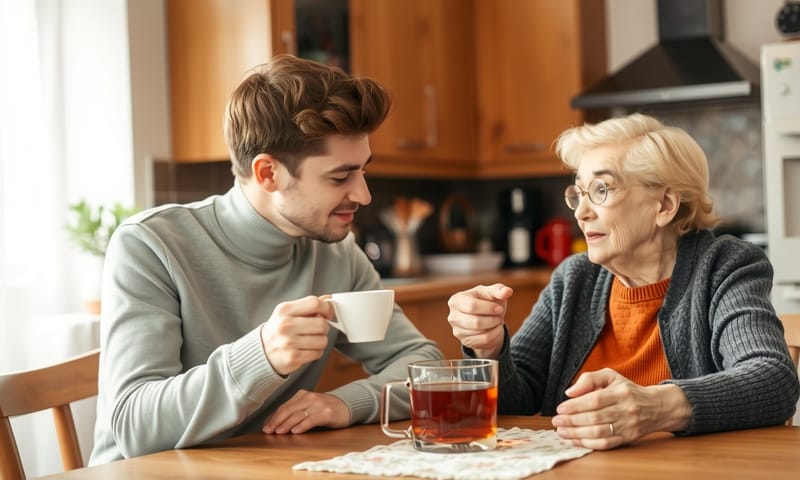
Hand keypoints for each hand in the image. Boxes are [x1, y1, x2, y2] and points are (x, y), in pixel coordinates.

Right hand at [260, 295, 331, 376]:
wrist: (262, 350)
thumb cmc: (280, 329)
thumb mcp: (288, 312)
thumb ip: (308, 305)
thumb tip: (328, 299)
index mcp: (285, 310)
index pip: (315, 303)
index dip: (327, 308)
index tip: (328, 314)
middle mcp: (285, 325)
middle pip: (321, 323)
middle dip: (324, 327)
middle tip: (317, 330)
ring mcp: (288, 342)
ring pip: (322, 340)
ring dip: (320, 341)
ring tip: (310, 340)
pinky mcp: (293, 358)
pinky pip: (318, 353)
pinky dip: (316, 351)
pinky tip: (306, 349)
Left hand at [262, 389, 349, 433]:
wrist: (346, 406)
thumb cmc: (324, 409)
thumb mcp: (308, 407)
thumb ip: (294, 412)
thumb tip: (274, 423)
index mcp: (302, 395)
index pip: (284, 407)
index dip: (273, 417)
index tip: (265, 427)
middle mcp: (309, 397)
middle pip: (288, 410)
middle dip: (276, 421)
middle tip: (268, 431)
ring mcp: (318, 404)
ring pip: (298, 415)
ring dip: (286, 424)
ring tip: (278, 432)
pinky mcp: (327, 412)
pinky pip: (311, 419)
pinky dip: (302, 425)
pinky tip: (295, 431)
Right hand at [447, 283, 512, 357]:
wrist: (486, 319)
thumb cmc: (487, 302)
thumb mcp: (492, 293)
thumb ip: (499, 290)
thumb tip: (507, 291)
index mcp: (456, 300)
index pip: (472, 306)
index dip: (488, 308)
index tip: (499, 308)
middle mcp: (453, 316)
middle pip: (475, 321)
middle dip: (492, 319)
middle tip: (499, 315)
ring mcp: (457, 330)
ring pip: (479, 332)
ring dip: (494, 326)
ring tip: (496, 320)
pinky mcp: (465, 341)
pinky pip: (483, 341)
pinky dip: (494, 334)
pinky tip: (496, 329)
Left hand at [551, 368, 691, 449]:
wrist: (656, 407)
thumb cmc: (627, 390)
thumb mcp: (610, 376)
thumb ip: (589, 379)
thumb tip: (570, 392)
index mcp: (620, 392)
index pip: (595, 400)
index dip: (575, 405)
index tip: (560, 408)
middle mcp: (625, 410)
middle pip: (595, 418)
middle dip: (572, 421)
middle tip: (556, 421)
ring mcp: (628, 426)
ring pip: (599, 433)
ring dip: (577, 434)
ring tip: (561, 432)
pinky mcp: (627, 438)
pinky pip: (606, 444)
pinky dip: (588, 444)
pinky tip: (574, 440)